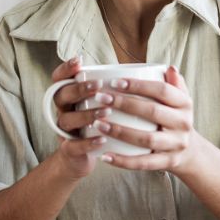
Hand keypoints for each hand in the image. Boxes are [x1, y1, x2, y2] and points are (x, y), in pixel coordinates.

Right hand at [48, 56, 112, 180]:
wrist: (83, 158)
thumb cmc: (100, 125)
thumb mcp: (105, 104)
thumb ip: (122, 88)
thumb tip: (159, 69)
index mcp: (70, 96)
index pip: (60, 78)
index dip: (66, 69)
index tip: (79, 61)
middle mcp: (64, 110)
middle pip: (61, 95)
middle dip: (79, 89)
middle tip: (98, 86)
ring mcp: (64, 130)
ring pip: (67, 119)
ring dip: (86, 115)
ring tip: (106, 112)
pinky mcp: (69, 150)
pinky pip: (73, 145)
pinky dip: (87, 143)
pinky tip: (103, 139)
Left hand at [95, 65, 201, 174]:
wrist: (191, 152)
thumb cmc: (175, 118)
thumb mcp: (180, 100)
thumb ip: (174, 84)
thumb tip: (169, 68)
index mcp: (185, 103)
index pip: (162, 90)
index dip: (138, 85)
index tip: (114, 82)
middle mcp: (184, 123)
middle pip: (153, 112)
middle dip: (124, 104)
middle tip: (100, 98)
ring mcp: (177, 144)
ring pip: (146, 139)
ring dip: (120, 131)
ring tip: (97, 124)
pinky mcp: (168, 162)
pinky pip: (143, 163)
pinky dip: (123, 161)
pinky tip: (105, 156)